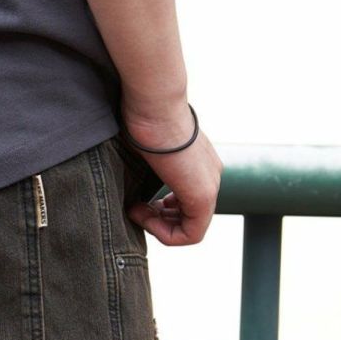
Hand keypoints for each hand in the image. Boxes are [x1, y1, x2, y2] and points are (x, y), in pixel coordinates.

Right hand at [122, 104, 222, 247]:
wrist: (154, 104)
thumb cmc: (143, 119)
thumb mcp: (147, 152)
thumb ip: (149, 173)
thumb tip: (130, 193)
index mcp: (200, 165)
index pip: (185, 204)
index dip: (159, 212)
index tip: (138, 201)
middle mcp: (210, 176)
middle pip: (187, 218)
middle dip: (158, 221)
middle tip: (135, 207)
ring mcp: (210, 186)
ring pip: (190, 229)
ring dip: (159, 227)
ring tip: (136, 209)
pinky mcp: (203, 196)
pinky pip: (191, 235)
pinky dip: (164, 233)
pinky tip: (143, 214)